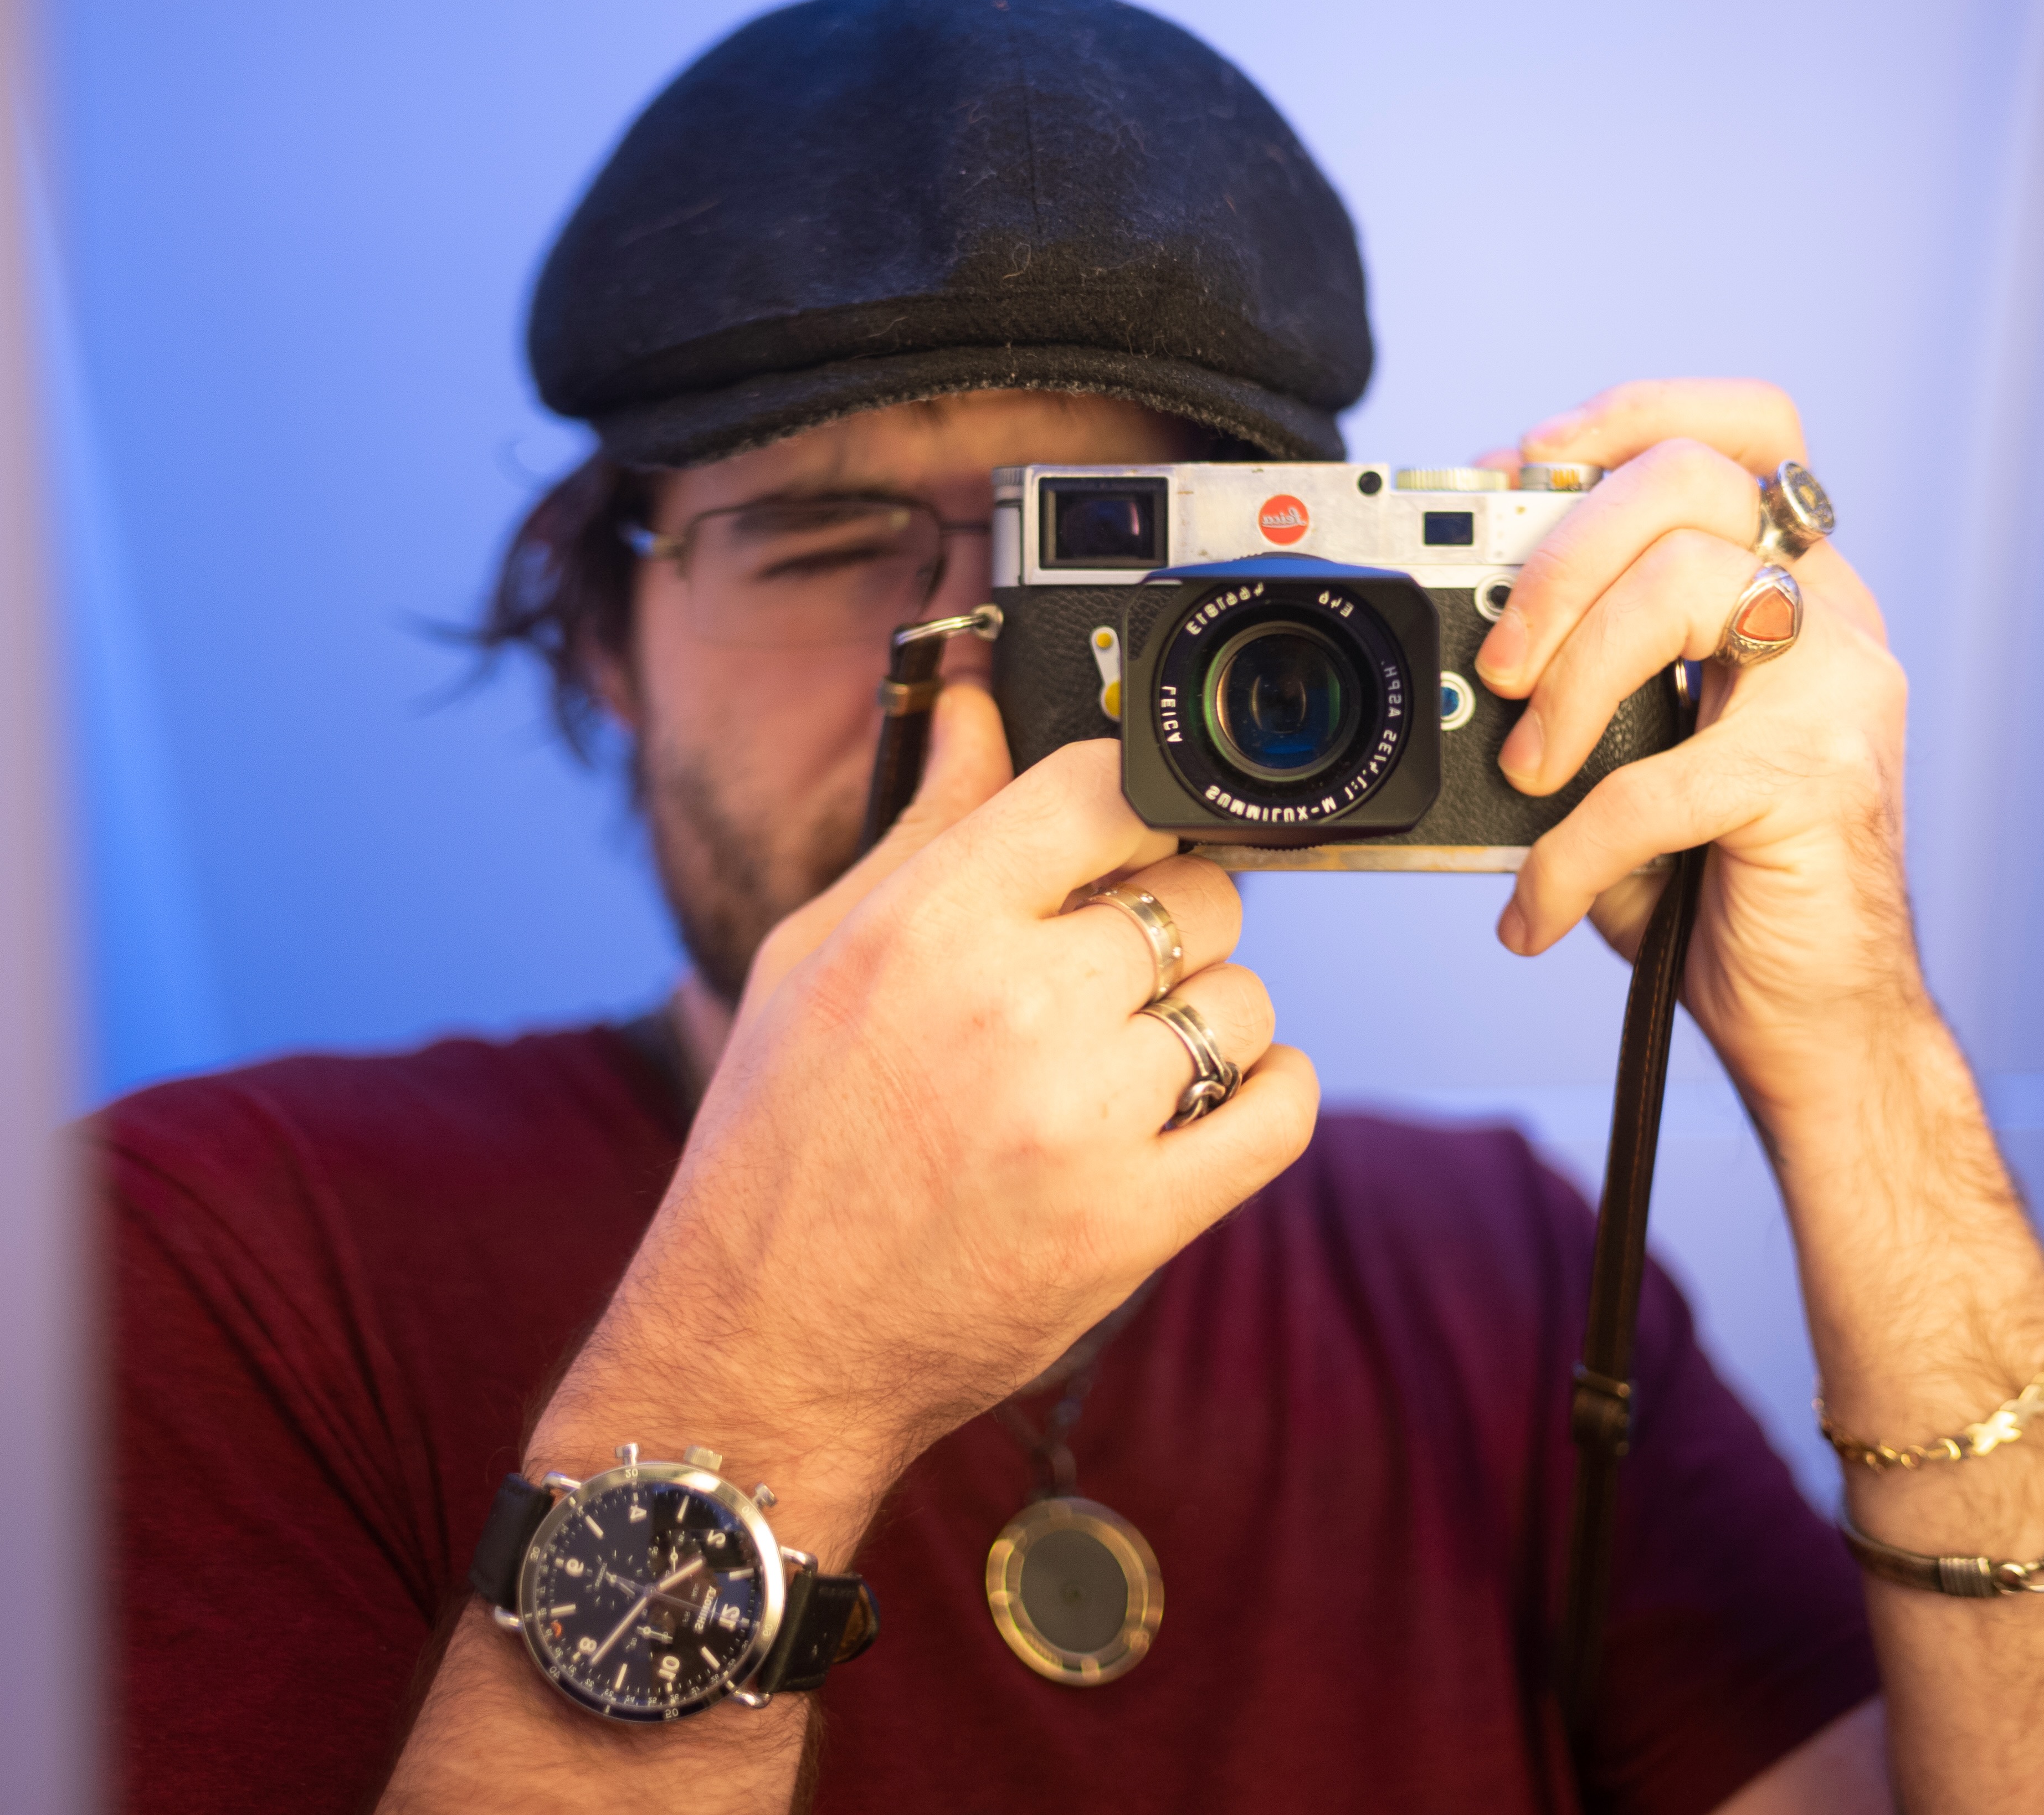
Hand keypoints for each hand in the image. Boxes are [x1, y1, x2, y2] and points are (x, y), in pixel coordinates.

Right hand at [529, 686, 1318, 1520]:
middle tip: (1109, 974)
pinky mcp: (1134, 1222)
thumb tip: (972, 702)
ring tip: (1127, 1060)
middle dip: (1170, 922)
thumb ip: (922, 822)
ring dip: (1203, 1021)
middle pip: (1198, 894)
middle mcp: (1015, 1006)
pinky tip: (1207, 1102)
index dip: (1130, 801)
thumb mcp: (817, 954)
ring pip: (1242, 1002)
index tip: (1124, 835)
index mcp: (930, 922)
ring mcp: (1083, 1118)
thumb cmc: (780, 1142)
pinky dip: (1265, 1096)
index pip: (1102, 787)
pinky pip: (1280, 1111)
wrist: (763, 1341)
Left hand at [1470, 378, 1924, 1095]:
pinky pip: (1657, 780)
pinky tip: (1537, 907)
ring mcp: (1840, 691)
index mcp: (1795, 589)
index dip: (1626, 417)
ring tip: (1522, 770)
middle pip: (1693, 483)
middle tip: (1500, 659)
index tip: (1519, 467)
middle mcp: (1833, 618)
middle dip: (1561, 554)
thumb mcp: (1643, 755)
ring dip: (1569, 675)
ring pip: (1685, 584)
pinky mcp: (1818, 781)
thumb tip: (1462, 638)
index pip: (1742, 429)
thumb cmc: (1721, 884)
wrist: (1820, 1022)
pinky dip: (1569, 851)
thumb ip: (1585, 681)